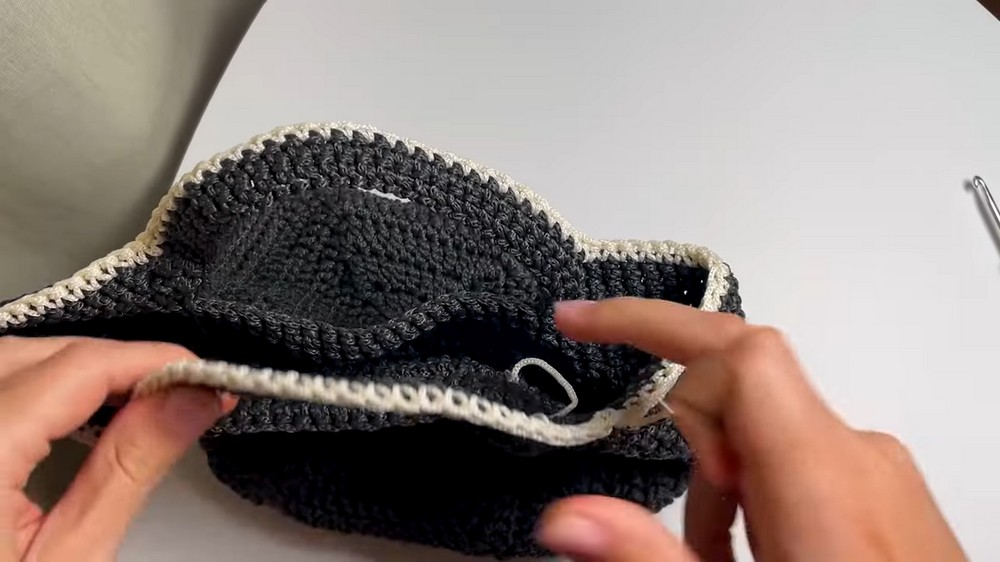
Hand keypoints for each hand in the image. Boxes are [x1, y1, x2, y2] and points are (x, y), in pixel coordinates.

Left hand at [0, 336, 231, 561]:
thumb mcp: (69, 561)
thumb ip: (129, 468)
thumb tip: (188, 401)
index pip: (75, 369)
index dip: (151, 361)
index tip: (204, 375)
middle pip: (36, 354)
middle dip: (116, 363)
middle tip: (181, 393)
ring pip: (5, 361)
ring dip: (74, 371)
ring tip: (135, 403)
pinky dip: (35, 387)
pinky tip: (70, 413)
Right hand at [536, 298, 966, 561]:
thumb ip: (649, 557)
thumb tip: (565, 517)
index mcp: (821, 475)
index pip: (735, 350)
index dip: (649, 320)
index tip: (578, 322)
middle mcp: (858, 454)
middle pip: (739, 397)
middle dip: (686, 453)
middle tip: (683, 544)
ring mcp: (880, 471)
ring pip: (767, 434)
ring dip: (720, 489)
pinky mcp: (890, 492)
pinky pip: (803, 460)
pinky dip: (758, 496)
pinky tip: (756, 557)